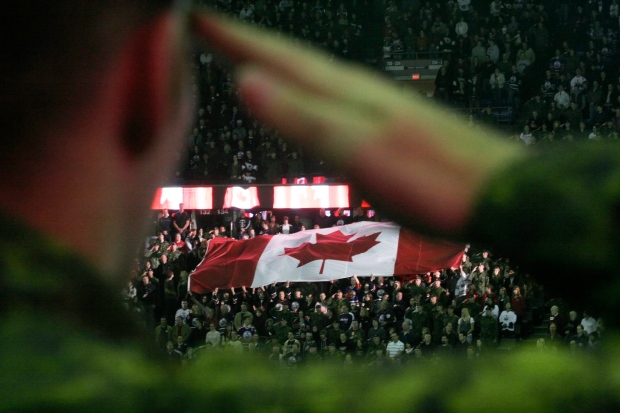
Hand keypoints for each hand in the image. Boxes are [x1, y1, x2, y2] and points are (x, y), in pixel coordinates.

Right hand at [191, 13, 524, 234]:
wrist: (497, 194)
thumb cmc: (429, 180)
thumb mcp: (358, 151)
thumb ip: (303, 117)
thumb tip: (245, 80)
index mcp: (346, 93)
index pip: (279, 58)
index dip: (235, 40)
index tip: (196, 19)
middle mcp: (362, 91)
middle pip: (296, 60)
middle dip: (252, 45)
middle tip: (214, 32)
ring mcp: (380, 106)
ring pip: (318, 76)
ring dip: (281, 66)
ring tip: (255, 62)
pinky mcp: (394, 126)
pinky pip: (337, 98)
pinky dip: (311, 92)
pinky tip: (316, 102)